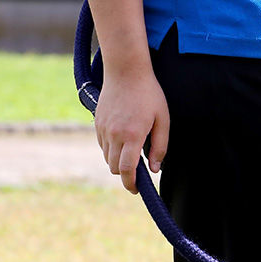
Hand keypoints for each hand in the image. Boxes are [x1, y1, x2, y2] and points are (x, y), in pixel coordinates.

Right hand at [94, 67, 169, 193]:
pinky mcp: (97, 123)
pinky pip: (103, 145)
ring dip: (118, 162)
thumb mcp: (163, 121)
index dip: (131, 184)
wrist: (125, 71)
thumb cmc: (149, 95)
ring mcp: (103, 128)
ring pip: (107, 157)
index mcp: (132, 135)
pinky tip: (124, 142)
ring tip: (133, 155)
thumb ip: (160, 147)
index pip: (127, 169)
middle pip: (115, 167)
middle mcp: (114, 134)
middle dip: (126, 174)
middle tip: (139, 174)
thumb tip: (154, 169)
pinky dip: (112, 150)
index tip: (137, 190)